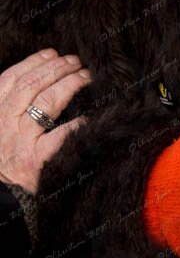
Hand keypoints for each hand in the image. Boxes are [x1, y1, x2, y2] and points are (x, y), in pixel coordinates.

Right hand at [0, 49, 89, 193]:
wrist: (7, 205)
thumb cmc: (11, 162)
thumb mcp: (4, 131)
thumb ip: (15, 106)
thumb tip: (46, 71)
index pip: (9, 80)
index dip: (31, 62)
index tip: (52, 52)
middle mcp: (3, 128)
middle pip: (29, 86)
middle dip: (55, 68)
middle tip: (75, 61)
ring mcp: (19, 144)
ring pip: (45, 101)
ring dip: (69, 83)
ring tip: (85, 75)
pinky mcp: (36, 161)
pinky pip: (61, 133)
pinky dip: (78, 119)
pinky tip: (92, 111)